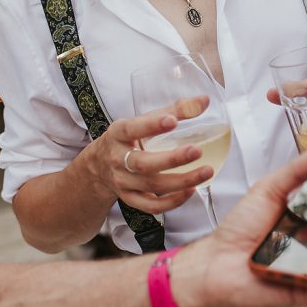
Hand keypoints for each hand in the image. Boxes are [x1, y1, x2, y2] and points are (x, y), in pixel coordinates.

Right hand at [89, 96, 214, 213]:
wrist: (99, 166)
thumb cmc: (128, 139)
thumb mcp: (141, 121)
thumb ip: (173, 111)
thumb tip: (205, 100)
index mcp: (118, 134)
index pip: (132, 129)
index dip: (152, 125)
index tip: (173, 120)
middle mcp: (117, 159)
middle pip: (144, 164)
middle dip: (173, 159)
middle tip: (197, 150)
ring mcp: (123, 182)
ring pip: (152, 186)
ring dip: (182, 181)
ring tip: (207, 171)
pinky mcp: (130, 199)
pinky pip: (152, 206)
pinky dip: (173, 201)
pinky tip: (191, 190)